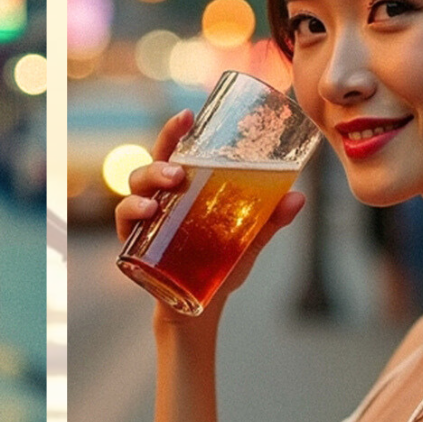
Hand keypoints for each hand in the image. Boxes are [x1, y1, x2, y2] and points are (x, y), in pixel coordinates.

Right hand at [115, 110, 305, 310]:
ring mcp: (144, 220)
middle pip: (151, 164)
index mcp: (183, 189)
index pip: (175, 152)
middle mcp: (159, 199)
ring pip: (135, 187)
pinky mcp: (135, 245)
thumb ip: (270, 220)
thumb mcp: (248, 240)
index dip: (176, 130)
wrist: (200, 307)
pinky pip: (125, 222)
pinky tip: (148, 212)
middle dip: (162, 157)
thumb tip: (298, 198)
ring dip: (149, 180)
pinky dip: (131, 212)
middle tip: (181, 166)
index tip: (189, 114)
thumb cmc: (221, 265)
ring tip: (170, 184)